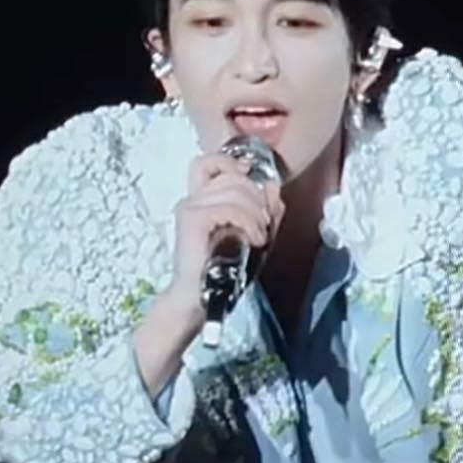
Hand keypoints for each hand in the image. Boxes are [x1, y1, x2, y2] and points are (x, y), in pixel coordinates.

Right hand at [161, 151, 284, 317]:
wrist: (201, 300)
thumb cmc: (223, 272)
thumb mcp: (256, 237)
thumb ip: (267, 211)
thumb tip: (273, 186)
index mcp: (203, 200)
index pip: (212, 162)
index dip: (234, 165)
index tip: (254, 182)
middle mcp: (193, 199)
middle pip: (232, 175)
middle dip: (257, 197)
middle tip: (263, 224)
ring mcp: (190, 207)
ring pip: (234, 189)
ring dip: (256, 213)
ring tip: (259, 236)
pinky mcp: (191, 219)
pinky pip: (228, 206)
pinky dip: (247, 222)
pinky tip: (252, 240)